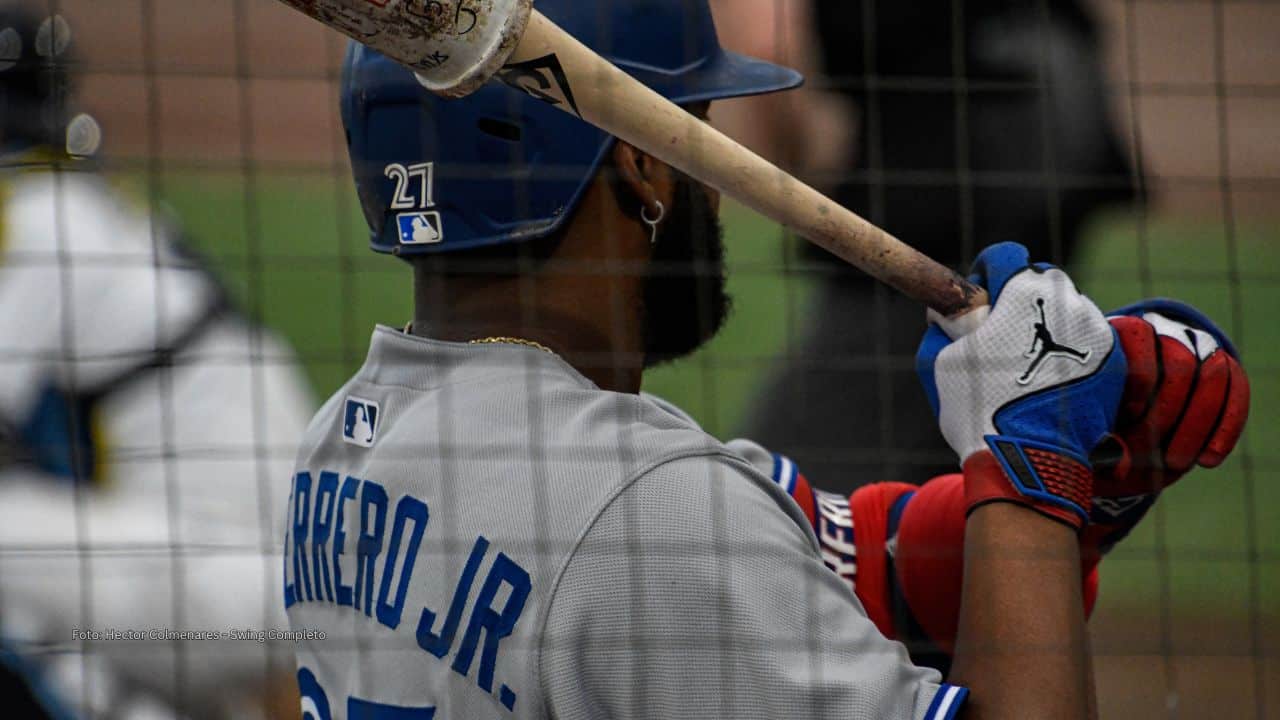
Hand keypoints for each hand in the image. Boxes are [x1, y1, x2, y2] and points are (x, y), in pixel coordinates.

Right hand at [917, 242, 1126, 529]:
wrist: (1027, 460)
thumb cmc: (976, 408)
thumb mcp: (937, 360)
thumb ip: (942, 324)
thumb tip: (945, 312)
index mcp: (1023, 291)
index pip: (1006, 255)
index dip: (986, 272)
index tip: (977, 300)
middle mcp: (1068, 301)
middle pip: (1043, 280)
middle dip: (1021, 297)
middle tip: (1002, 331)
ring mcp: (1097, 330)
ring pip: (1070, 310)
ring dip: (1050, 323)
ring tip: (1028, 362)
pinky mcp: (1116, 361)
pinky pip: (1090, 340)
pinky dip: (1072, 350)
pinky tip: (1052, 379)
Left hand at [1085, 300, 1249, 552]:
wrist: (1114, 435)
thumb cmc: (1088, 428)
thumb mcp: (1079, 430)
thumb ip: (1089, 432)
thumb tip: (1114, 454)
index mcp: (1115, 339)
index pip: (1136, 332)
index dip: (1138, 374)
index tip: (1128, 413)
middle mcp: (1158, 335)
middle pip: (1180, 359)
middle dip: (1170, 410)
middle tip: (1150, 450)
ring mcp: (1194, 350)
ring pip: (1213, 374)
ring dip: (1197, 423)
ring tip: (1174, 463)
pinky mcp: (1220, 372)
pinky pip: (1236, 389)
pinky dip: (1226, 427)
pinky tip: (1206, 461)